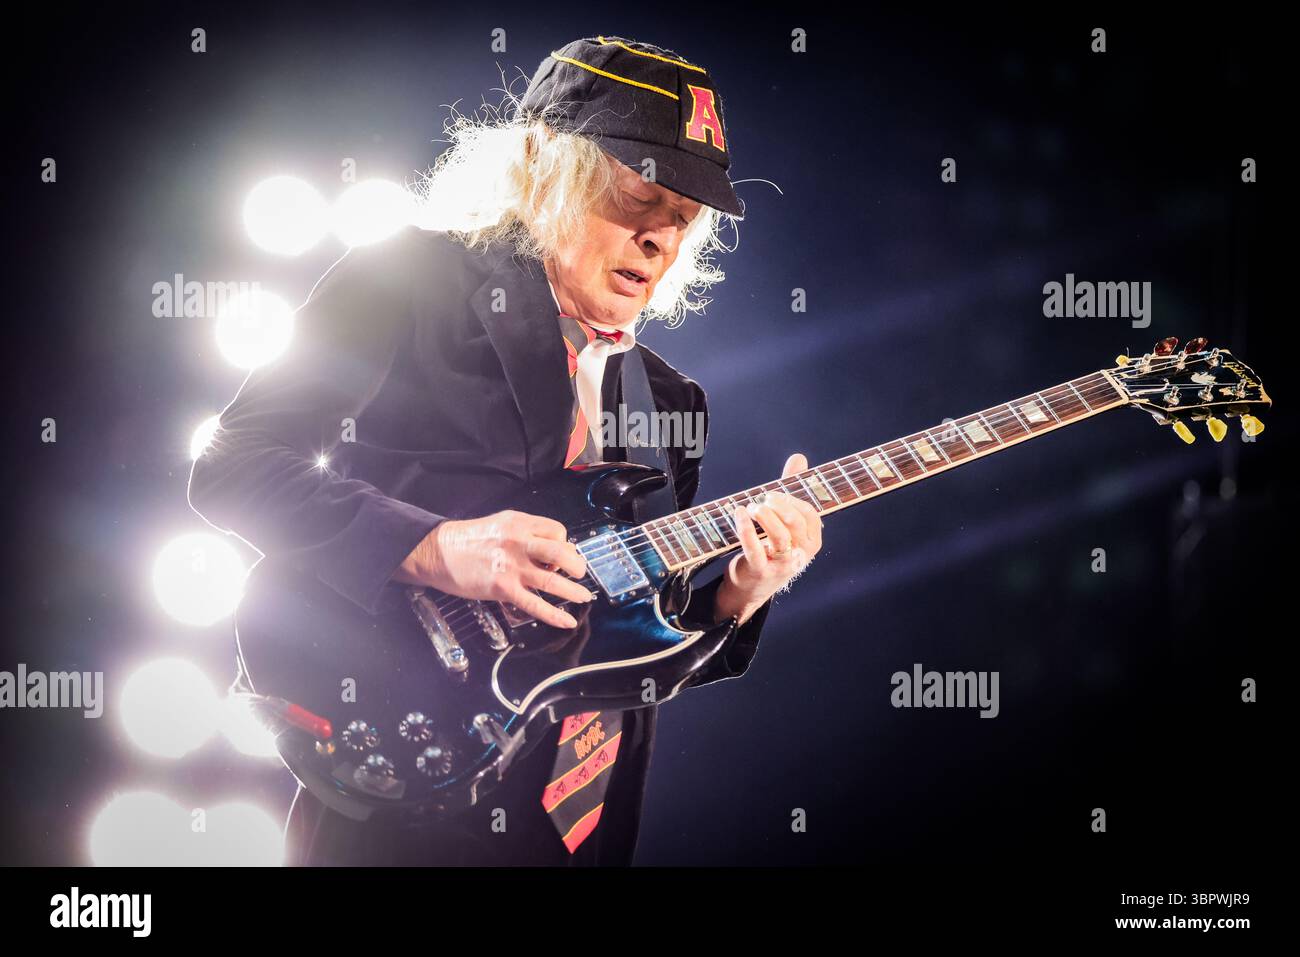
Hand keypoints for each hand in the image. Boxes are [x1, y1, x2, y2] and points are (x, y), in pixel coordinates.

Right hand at [392, 510, 592, 628]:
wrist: (438, 552)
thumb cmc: (468, 539)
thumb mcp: (502, 523)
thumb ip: (526, 533)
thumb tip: (550, 551)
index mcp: (519, 524)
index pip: (557, 531)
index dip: (565, 544)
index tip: (562, 554)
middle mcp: (518, 543)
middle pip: (561, 552)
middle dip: (577, 565)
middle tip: (580, 573)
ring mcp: (511, 567)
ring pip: (552, 580)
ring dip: (573, 591)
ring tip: (583, 596)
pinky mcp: (502, 589)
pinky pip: (535, 604)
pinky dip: (554, 615)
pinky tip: (567, 620)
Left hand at [715, 453, 823, 623]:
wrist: (750, 589)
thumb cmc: (769, 549)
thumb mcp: (783, 523)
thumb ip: (791, 490)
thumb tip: (799, 458)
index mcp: (810, 542)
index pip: (810, 514)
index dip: (792, 500)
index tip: (774, 493)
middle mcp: (800, 555)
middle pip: (795, 523)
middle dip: (778, 505)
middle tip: (762, 499)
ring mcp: (781, 566)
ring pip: (779, 537)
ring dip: (764, 516)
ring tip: (752, 507)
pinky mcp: (759, 571)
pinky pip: (754, 548)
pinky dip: (745, 529)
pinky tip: (739, 513)